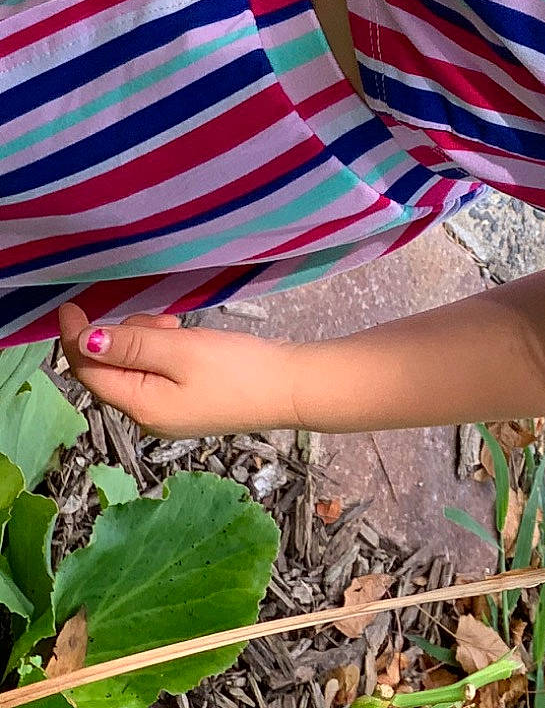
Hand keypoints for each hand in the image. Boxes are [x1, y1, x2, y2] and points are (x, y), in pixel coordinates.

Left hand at [54, 301, 303, 438]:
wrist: (293, 389)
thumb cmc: (240, 369)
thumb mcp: (182, 350)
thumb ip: (131, 346)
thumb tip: (82, 342)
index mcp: (141, 406)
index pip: (90, 371)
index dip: (76, 338)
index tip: (72, 306)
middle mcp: (148, 416)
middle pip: (111, 372)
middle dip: (122, 339)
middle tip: (161, 320)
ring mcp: (169, 413)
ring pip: (135, 371)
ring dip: (144, 344)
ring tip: (178, 329)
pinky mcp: (189, 405)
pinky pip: (156, 376)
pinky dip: (161, 355)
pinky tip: (186, 343)